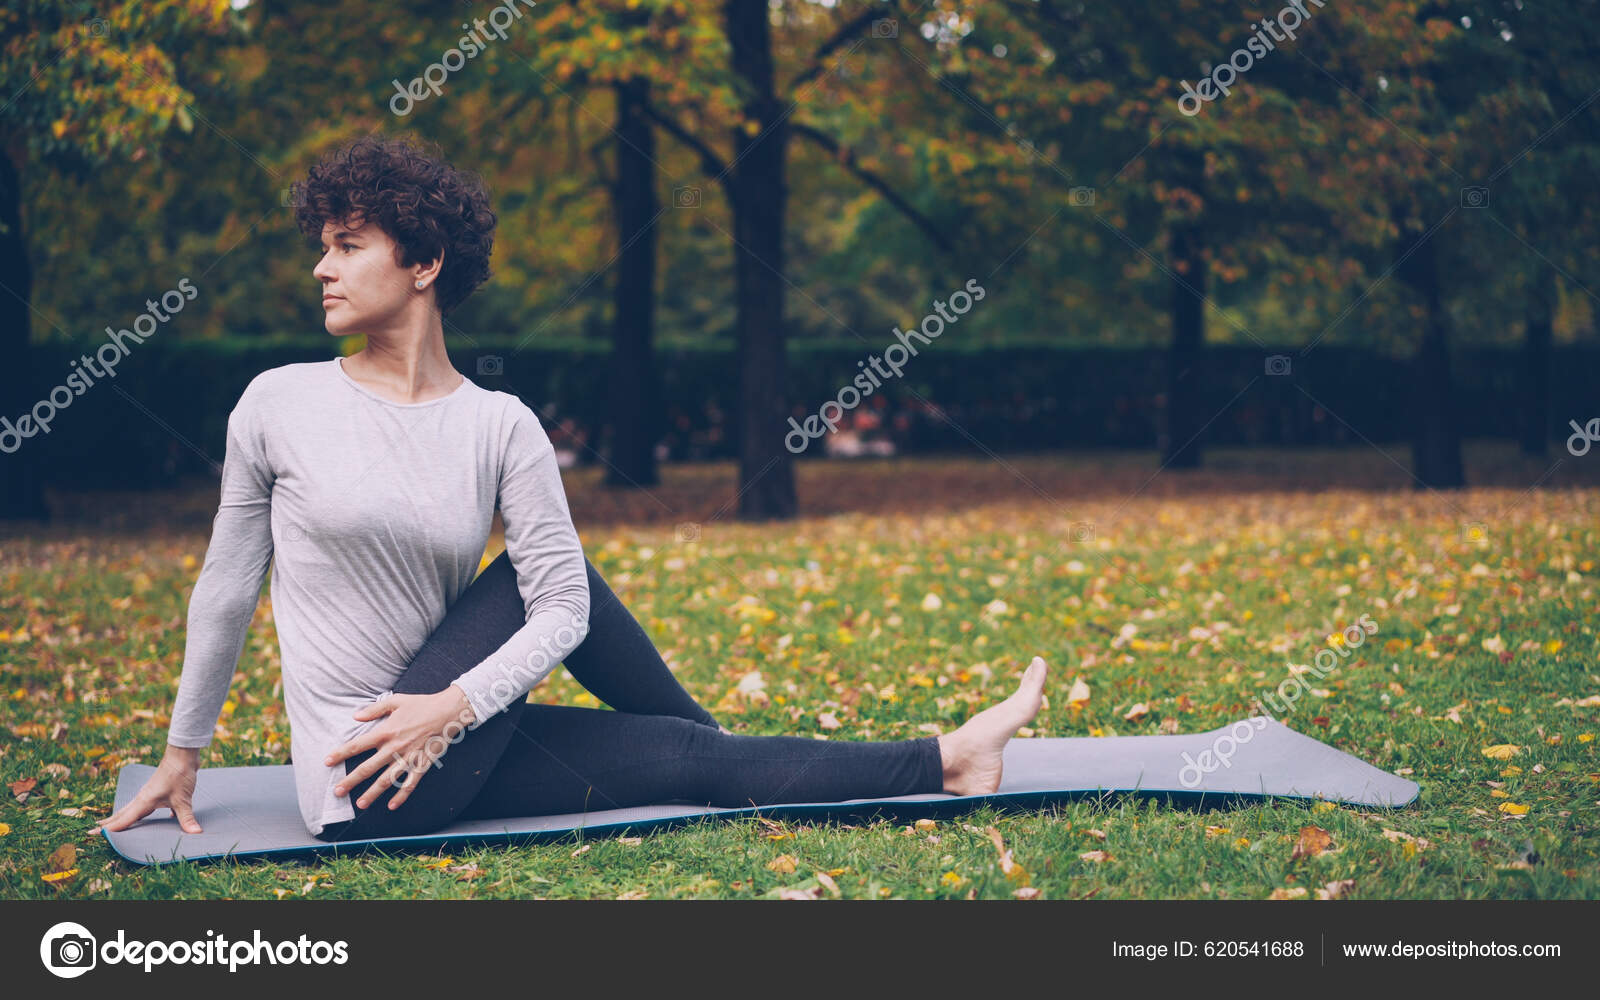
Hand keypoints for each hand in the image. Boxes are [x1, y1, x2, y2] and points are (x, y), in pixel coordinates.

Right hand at [93, 745, 202, 834]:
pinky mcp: (158, 791)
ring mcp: (149, 794)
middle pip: (122, 814)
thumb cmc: (179, 774)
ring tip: (112, 825)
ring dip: (123, 818)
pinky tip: (150, 820)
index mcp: (143, 802)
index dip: (109, 829)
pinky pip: (146, 806)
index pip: (123, 820)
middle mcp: (142, 798)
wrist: (183, 754)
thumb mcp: (183, 799)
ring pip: (132, 810)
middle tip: (92, 830)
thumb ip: (186, 818)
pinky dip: (143, 814)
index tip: (92, 834)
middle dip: (108, 823)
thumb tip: (195, 833)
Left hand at [323, 686, 477, 811]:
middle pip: (368, 768)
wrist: (448, 711)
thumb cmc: (422, 704)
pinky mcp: (422, 764)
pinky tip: (392, 805)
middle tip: (337, 792)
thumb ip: (374, 709)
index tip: (327, 762)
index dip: (341, 754)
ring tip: (360, 804)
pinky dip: (401, 795)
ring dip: (373, 793)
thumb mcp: (396, 701)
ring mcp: (409, 757)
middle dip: (351, 781)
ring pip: (387, 780)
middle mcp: (395, 747)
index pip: (358, 745)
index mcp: (386, 731)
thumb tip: (355, 716)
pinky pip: (410, 783)